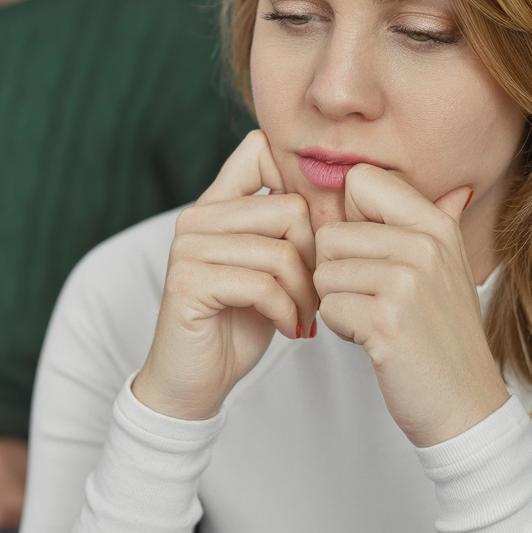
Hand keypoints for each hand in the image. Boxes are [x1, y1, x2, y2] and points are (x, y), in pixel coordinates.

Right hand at [132, 130, 317, 420]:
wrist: (194, 382)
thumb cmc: (240, 323)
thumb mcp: (271, 268)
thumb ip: (288, 229)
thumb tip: (343, 194)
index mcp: (216, 204)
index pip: (260, 150)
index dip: (303, 185)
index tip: (318, 237)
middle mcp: (197, 218)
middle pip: (291, 208)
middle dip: (316, 258)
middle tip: (315, 295)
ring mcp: (188, 248)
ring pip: (282, 251)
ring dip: (305, 293)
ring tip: (304, 316)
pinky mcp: (188, 282)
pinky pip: (262, 284)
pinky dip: (286, 311)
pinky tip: (288, 328)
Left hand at [315, 164, 508, 447]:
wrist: (465, 404)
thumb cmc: (444, 337)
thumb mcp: (450, 268)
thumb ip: (436, 224)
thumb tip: (454, 190)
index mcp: (436, 224)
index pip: (359, 181)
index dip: (348, 218)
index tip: (367, 252)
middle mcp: (424, 245)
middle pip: (330, 232)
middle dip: (337, 271)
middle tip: (374, 299)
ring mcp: (407, 282)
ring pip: (323, 271)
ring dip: (338, 301)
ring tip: (376, 319)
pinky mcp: (386, 321)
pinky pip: (328, 306)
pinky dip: (341, 328)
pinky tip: (373, 338)